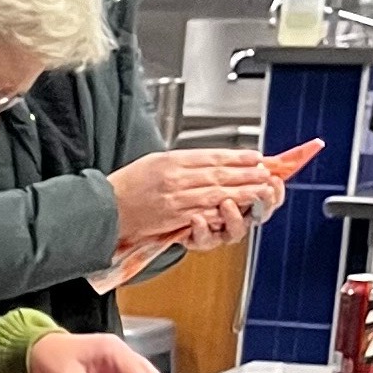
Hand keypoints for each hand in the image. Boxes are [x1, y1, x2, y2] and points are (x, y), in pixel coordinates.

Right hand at [107, 150, 274, 243]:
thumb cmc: (126, 186)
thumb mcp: (153, 161)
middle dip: (247, 173)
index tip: (255, 157)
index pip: (212, 156)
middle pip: (220, 173)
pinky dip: (225, 209)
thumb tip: (209, 161)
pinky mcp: (175, 217)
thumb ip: (181, 161)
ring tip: (261, 189)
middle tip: (266, 173)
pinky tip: (239, 207)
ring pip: (218, 192)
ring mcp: (176, 197)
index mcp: (171, 160)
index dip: (237, 157)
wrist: (106, 207)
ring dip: (243, 191)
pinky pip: (206, 211)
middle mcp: (175, 177)